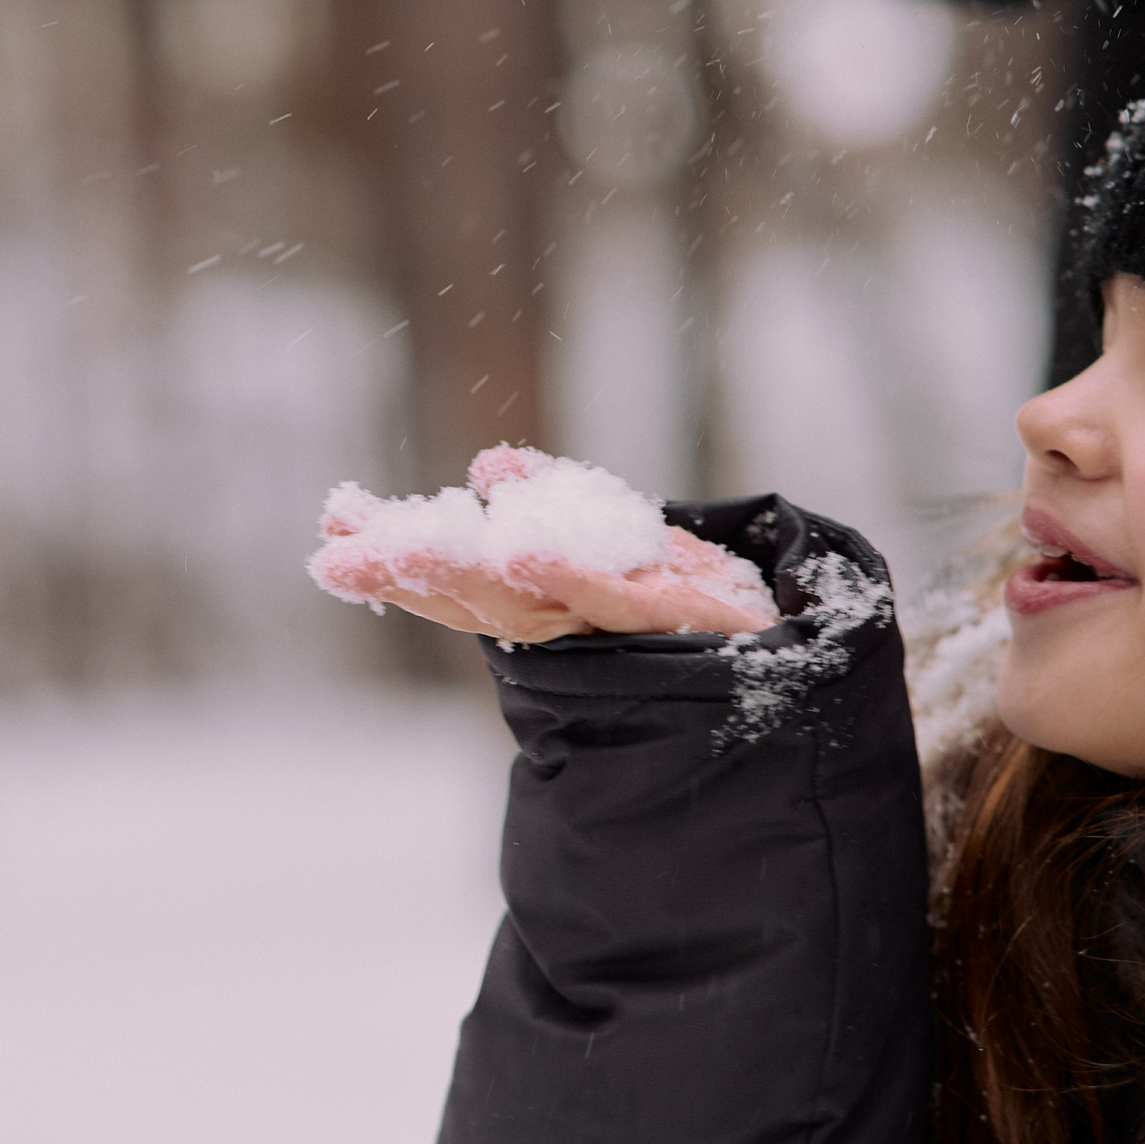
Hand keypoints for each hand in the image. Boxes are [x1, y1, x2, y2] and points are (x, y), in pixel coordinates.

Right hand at [313, 523, 779, 641]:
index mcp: (564, 606)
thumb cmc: (719, 616)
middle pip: (480, 596)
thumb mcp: (634, 546)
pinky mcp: (683, 621)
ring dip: (455, 574)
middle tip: (331, 549)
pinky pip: (618, 600)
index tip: (333, 522)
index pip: (469, 579)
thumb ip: (559, 506)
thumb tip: (490, 471)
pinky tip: (516, 551)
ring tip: (389, 547)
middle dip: (404, 568)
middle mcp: (584, 628)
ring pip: (526, 605)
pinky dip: (565, 578)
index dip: (401, 555)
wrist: (813, 672)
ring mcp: (628, 630)